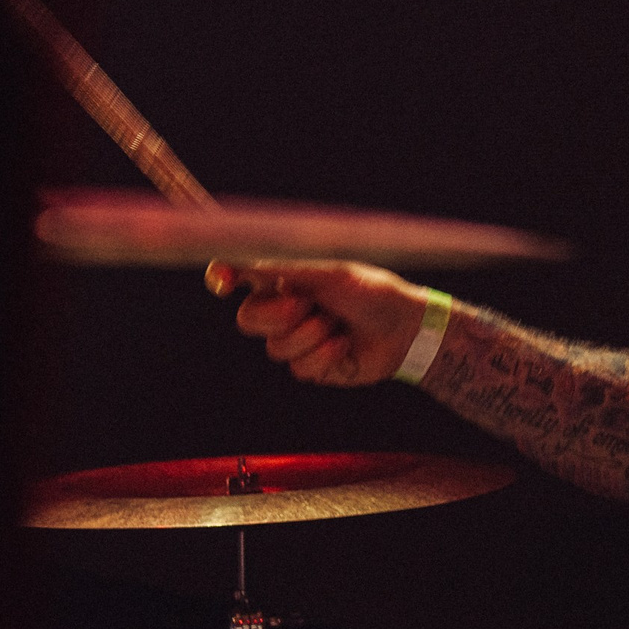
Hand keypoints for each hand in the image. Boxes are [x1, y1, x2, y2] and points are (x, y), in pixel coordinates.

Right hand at [206, 260, 431, 386]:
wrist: (406, 328)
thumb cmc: (371, 291)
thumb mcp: (327, 274)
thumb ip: (280, 268)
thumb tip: (235, 259)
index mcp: (285, 279)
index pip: (238, 277)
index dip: (222, 278)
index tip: (224, 281)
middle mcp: (285, 309)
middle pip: (247, 320)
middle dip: (277, 315)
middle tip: (308, 305)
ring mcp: (297, 340)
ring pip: (275, 348)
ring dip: (311, 335)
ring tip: (338, 324)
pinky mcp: (312, 367)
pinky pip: (298, 369)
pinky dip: (325, 355)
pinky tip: (345, 345)